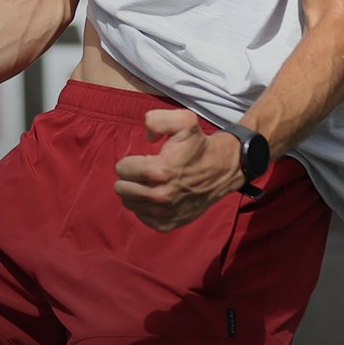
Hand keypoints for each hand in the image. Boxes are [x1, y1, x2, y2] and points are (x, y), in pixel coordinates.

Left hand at [112, 109, 244, 231]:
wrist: (221, 170)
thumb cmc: (199, 146)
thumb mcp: (184, 121)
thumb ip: (158, 120)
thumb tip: (146, 136)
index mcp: (160, 171)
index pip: (122, 169)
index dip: (130, 161)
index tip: (144, 159)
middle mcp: (160, 196)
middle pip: (121, 189)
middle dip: (129, 178)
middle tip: (144, 172)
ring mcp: (163, 213)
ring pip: (130, 203)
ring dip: (136, 193)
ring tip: (151, 183)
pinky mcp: (167, 224)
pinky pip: (142, 217)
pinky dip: (145, 207)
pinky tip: (158, 195)